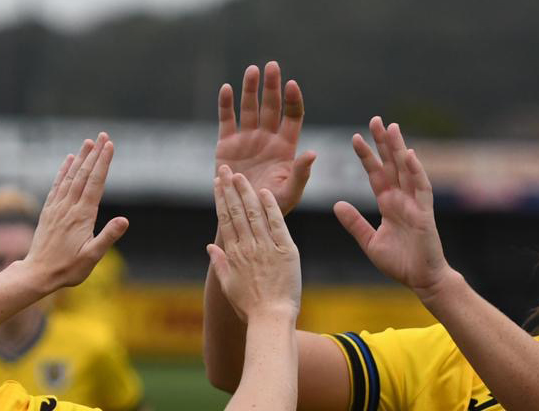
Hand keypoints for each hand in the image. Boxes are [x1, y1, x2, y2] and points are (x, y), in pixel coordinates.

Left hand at [24, 132, 130, 291]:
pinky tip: (69, 161)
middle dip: (94, 154)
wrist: (38, 273)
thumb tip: (125, 220)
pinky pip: (57, 186)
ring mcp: (57, 207)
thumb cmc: (68, 268)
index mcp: (82, 216)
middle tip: (103, 136)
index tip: (110, 146)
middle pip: (84, 175)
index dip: (103, 163)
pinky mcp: (49, 211)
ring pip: (70, 177)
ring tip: (88, 142)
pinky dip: (64, 171)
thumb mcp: (92, 257)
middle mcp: (69, 207)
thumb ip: (108, 237)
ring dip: (81, 158)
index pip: (95, 183)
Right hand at [207, 167, 300, 322]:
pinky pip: (277, 224)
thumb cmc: (250, 308)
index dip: (220, 199)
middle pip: (237, 212)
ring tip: (241, 176)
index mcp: (234, 255)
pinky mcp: (286, 251)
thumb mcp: (229, 286)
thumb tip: (209, 246)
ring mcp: (267, 248)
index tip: (217, 184)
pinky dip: (270, 207)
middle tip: (226, 170)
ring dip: (247, 192)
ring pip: (254, 213)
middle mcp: (248, 247)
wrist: (271, 318)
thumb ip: (220, 263)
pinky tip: (264, 192)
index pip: (225, 220)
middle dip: (230, 189)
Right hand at [215, 61, 315, 215]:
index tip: (291, 85)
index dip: (292, 100)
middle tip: (272, 66)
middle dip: (272, 86)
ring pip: (249, 108)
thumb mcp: (289, 193)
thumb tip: (313, 153)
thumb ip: (301, 174)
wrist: (240, 216)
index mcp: (285, 147)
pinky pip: (226, 120)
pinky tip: (227, 89)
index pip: (292, 117)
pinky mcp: (227, 144)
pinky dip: (226, 104)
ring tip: (253, 70)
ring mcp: (246, 139)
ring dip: (251, 89)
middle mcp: (267, 138)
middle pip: (271, 106)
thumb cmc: (270, 209)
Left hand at [333, 118, 453, 300]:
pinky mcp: (425, 213)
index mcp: (388, 204)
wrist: (421, 280)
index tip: (355, 138)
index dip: (366, 156)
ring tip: (392, 127)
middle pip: (391, 165)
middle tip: (375, 120)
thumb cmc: (400, 263)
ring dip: (399, 149)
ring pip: (406, 170)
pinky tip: (409, 155)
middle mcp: (402, 199)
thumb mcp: (370, 242)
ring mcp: (414, 204)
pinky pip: (421, 188)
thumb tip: (337, 204)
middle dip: (383, 143)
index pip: (376, 175)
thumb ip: (355, 223)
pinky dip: (415, 171)